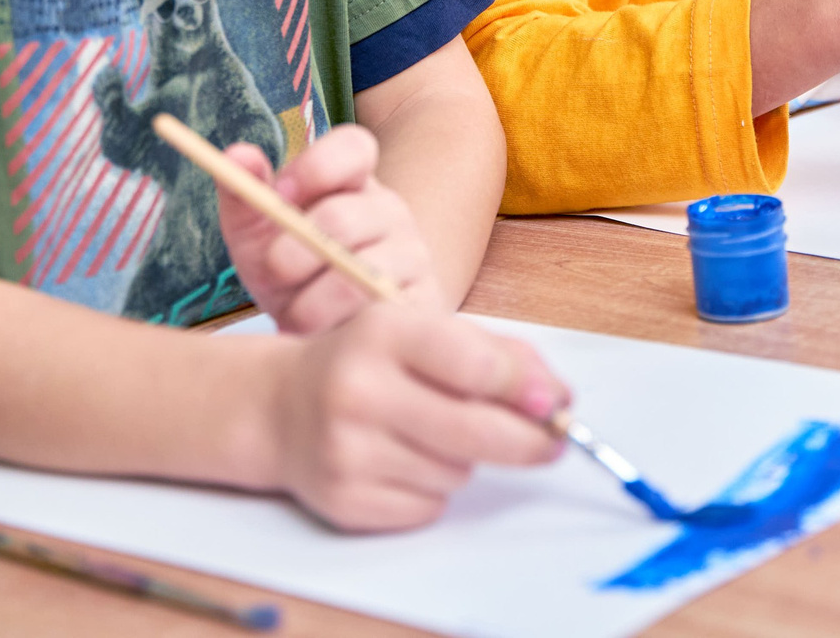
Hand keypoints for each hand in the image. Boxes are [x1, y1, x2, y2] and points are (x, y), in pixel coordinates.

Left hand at [219, 125, 439, 330]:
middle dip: (293, 251)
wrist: (327, 334)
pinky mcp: (423, 303)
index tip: (278, 195)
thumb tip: (236, 154)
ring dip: (312, 302)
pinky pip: (382, 315)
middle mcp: (391, 211)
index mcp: (354, 181)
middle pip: (343, 217)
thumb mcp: (257, 234)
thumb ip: (244, 193)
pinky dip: (342, 328)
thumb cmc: (290, 271)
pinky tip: (325, 334)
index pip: (354, 147)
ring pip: (360, 273)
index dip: (315, 167)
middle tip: (274, 270)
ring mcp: (413, 256)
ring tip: (295, 315)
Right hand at [266, 303, 568, 531]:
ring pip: (456, 472)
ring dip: (465, 460)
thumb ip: (494, 355)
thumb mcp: (423, 334)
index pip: (474, 365)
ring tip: (430, 434)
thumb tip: (558, 399)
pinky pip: (429, 508)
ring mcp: (346, 450)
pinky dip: (433, 491)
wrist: (280, 406)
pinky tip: (404, 462)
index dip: (527, 388)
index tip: (558, 403)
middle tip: (554, 442)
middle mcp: (358, 389)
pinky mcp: (344, 501)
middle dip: (527, 441)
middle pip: (474, 430)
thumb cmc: (371, 363)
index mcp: (383, 332)